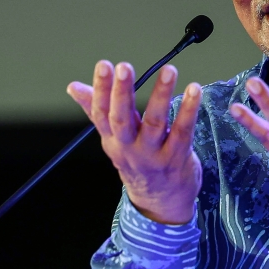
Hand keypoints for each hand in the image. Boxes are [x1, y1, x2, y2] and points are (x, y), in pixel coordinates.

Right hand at [67, 61, 201, 224]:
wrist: (160, 203)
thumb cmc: (138, 163)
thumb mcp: (114, 140)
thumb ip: (95, 110)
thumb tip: (74, 87)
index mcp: (113, 140)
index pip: (101, 113)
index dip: (100, 89)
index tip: (104, 66)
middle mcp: (130, 147)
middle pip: (122, 118)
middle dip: (122, 92)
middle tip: (124, 67)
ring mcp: (153, 154)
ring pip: (155, 122)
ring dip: (161, 95)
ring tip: (168, 71)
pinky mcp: (176, 156)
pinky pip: (182, 131)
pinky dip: (189, 110)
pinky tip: (194, 91)